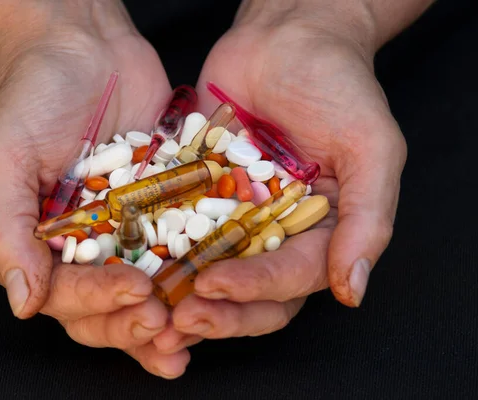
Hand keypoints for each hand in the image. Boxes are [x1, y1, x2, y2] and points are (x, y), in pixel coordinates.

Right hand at [0, 0, 188, 377]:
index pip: (64, 295)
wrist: (84, 44)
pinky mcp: (158, 206)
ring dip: (169, 314)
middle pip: (105, 305)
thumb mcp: (0, 158)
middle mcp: (78, 244)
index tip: (135, 294)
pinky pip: (177, 245)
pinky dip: (196, 270)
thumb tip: (23, 303)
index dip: (99, 304)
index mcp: (34, 243)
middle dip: (134, 323)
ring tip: (197, 329)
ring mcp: (121, 227)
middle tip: (166, 323)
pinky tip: (219, 286)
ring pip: (144, 288)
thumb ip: (5, 230)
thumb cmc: (31, 94)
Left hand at [157, 1, 405, 345]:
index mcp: (320, 233)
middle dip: (216, 312)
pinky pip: (174, 227)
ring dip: (180, 296)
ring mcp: (232, 216)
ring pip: (207, 272)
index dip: (256, 289)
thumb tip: (352, 290)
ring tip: (147, 310)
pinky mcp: (196, 194)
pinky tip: (128, 265)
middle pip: (249, 293)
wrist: (286, 38)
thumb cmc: (338, 85)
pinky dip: (154, 250)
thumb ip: (369, 218)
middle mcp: (275, 234)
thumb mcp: (370, 146)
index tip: (216, 288)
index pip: (291, 279)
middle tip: (177, 320)